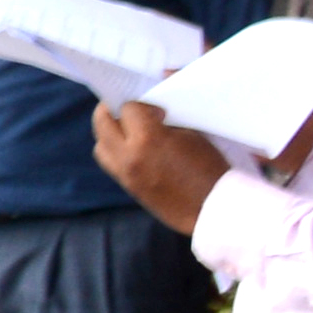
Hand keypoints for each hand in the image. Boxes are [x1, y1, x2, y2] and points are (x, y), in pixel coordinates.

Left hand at [94, 100, 232, 233]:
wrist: (213, 208)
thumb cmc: (209, 168)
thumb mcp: (192, 135)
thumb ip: (167, 121)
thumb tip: (153, 113)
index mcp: (148, 139)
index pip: (128, 109)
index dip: (141, 104)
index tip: (157, 111)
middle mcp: (128, 157)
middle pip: (102, 124)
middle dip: (112, 111)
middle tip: (128, 109)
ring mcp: (125, 174)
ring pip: (100, 146)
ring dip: (109, 134)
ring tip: (128, 130)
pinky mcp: (128, 188)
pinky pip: (110, 164)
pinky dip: (116, 152)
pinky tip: (135, 149)